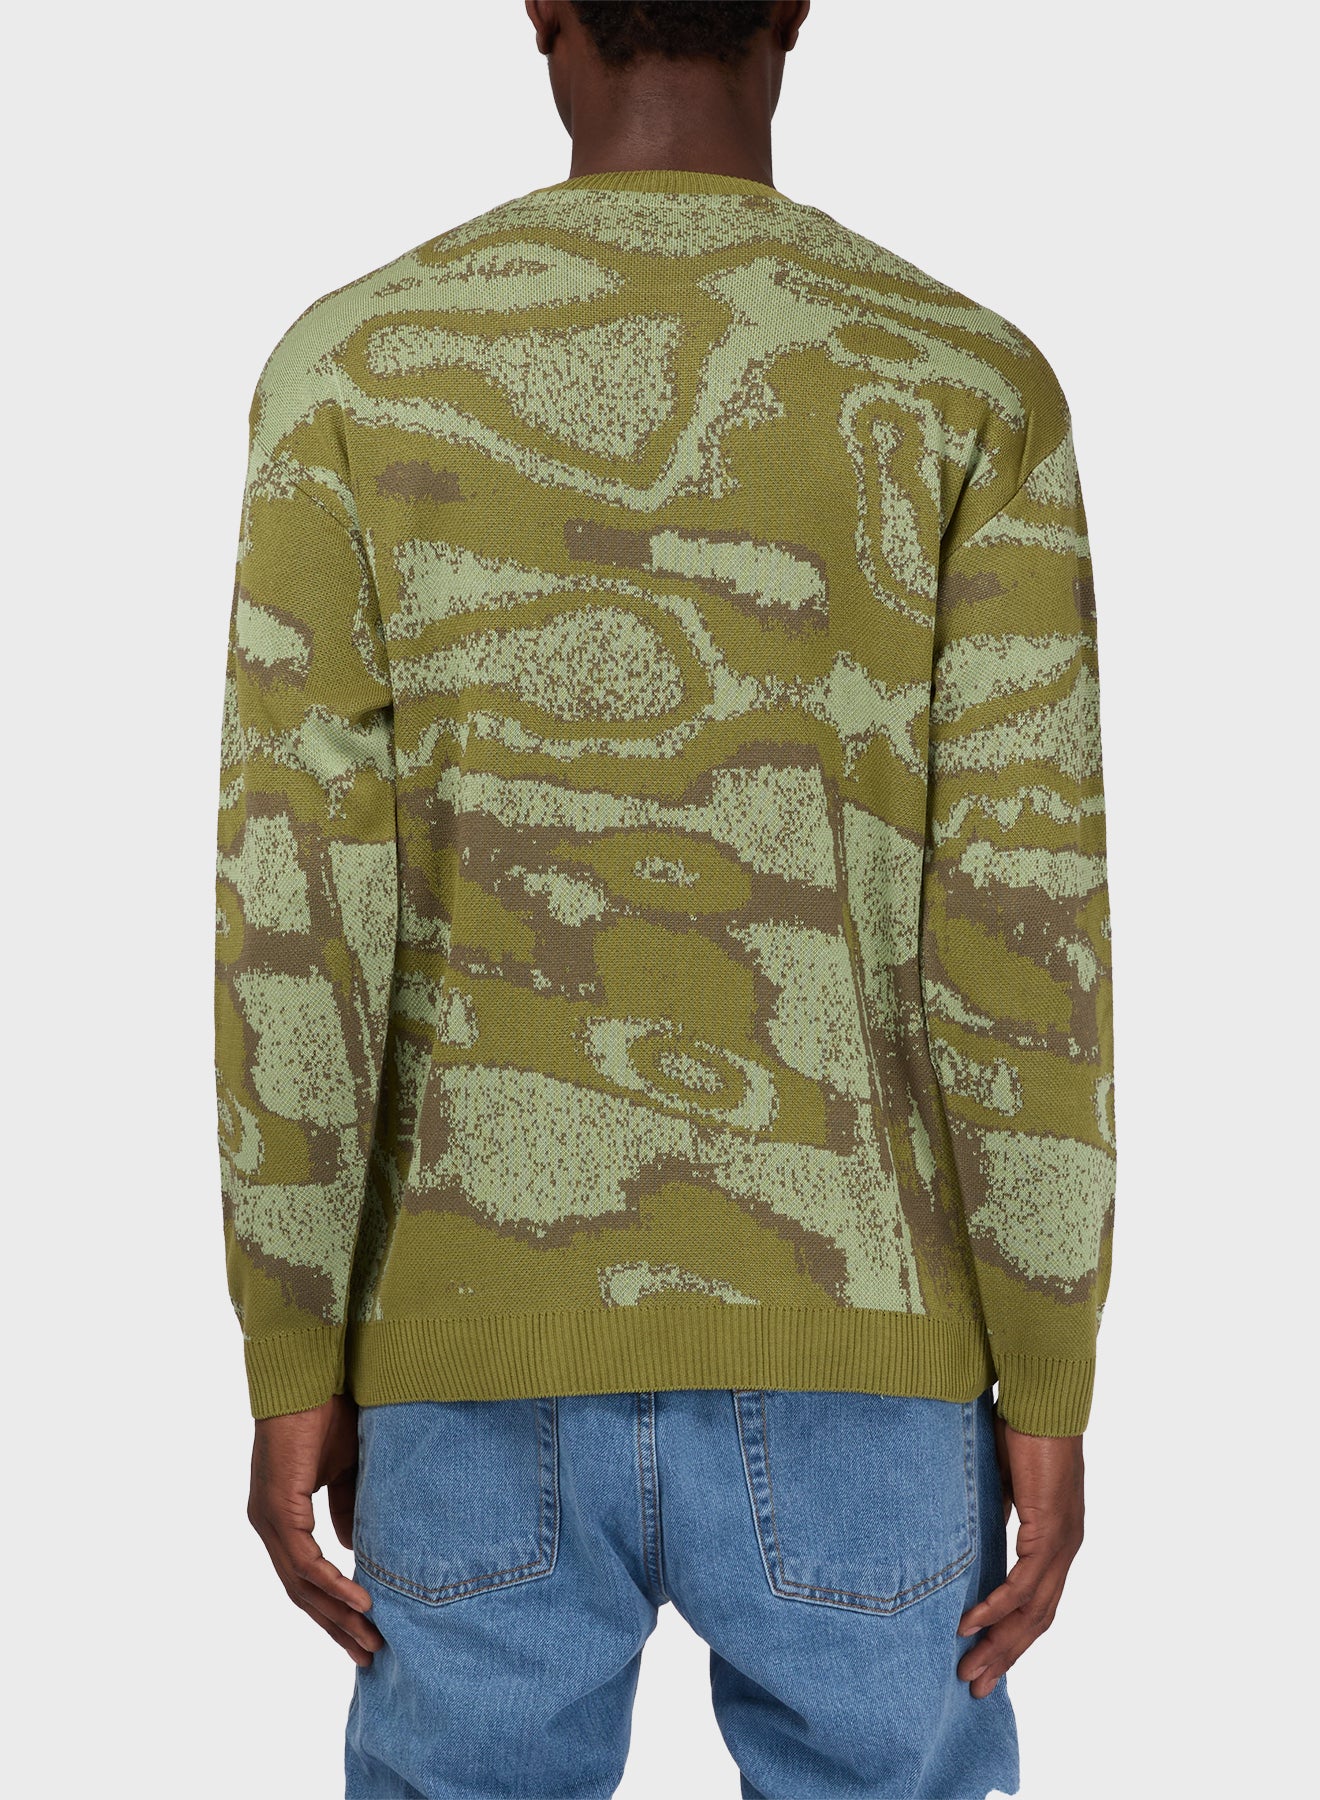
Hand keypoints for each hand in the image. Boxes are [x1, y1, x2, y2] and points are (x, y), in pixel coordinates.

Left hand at [247, 1394, 383, 1667]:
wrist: (309, 1373)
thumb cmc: (328, 1411)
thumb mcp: (347, 1468)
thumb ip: (349, 1507)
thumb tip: (353, 1548)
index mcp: (282, 1516)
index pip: (305, 1576)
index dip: (333, 1607)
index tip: (363, 1631)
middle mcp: (269, 1524)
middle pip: (300, 1592)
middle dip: (336, 1625)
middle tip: (368, 1654)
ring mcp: (269, 1518)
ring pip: (301, 1584)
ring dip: (337, 1614)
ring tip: (369, 1638)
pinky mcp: (276, 1507)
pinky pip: (304, 1560)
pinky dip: (333, 1583)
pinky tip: (360, 1600)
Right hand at [956, 1413, 1084, 1698]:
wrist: (1044, 1401)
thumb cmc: (1024, 1430)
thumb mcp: (1004, 1483)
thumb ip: (999, 1514)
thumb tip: (973, 1534)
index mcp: (1057, 1540)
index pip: (1039, 1604)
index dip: (1014, 1637)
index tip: (986, 1660)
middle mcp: (1066, 1549)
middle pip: (1038, 1620)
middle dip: (1006, 1656)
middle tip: (976, 1686)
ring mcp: (1061, 1543)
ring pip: (1033, 1612)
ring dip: (1000, 1644)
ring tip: (970, 1669)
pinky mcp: (1050, 1530)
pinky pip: (1022, 1583)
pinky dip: (996, 1607)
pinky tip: (971, 1624)